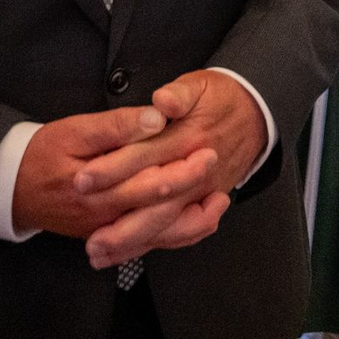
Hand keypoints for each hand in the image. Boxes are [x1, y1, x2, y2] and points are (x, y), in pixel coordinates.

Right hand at [11, 105, 216, 239]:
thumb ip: (117, 126)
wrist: (10, 187)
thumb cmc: (44, 152)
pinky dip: (174, 235)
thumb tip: (155, 118)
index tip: (207, 148)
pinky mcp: (107, 233)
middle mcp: (106, 217)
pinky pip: (147, 242)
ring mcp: (107, 230)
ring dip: (191, 221)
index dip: (183, 167)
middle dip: (193, 188)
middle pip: (159, 208)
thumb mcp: (75, 129)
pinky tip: (196, 222)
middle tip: (217, 165)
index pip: (150, 181)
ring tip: (219, 202)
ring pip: (157, 235)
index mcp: (100, 189)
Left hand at [75, 70, 267, 266]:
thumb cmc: (221, 99)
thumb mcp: (200, 84)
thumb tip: (162, 101)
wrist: (255, 115)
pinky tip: (127, 253)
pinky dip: (154, 245)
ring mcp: (200, 194)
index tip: (83, 178)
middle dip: (119, 221)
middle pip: (154, 203)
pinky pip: (180, 233)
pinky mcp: (202, 205)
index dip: (113, 168)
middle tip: (88, 234)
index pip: (145, 157)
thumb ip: (180, 92)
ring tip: (99, 251)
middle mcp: (194, 174)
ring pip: (167, 225)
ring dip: (132, 241)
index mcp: (188, 140)